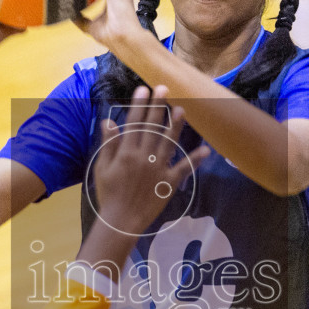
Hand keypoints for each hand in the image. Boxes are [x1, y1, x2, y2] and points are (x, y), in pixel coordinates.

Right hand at [90, 86, 209, 234]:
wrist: (121, 221)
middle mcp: (143, 157)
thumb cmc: (108, 194)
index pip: (133, 123)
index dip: (139, 105)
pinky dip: (195, 160)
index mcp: (126, 153)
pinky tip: (205, 149)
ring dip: (175, 125)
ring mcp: (158, 169)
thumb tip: (109, 120)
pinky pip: (184, 169)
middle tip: (163, 88)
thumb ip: (108, 144)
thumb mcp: (102, 168)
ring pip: (168, 142)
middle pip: (151, 127)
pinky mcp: (169, 182)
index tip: (143, 89)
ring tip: (181, 109)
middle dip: (157, 106)